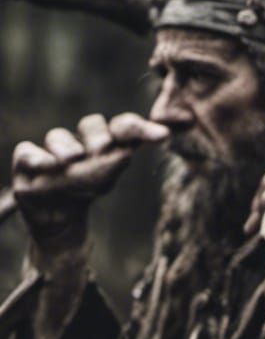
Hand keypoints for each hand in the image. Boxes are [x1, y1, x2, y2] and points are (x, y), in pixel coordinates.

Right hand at [12, 113, 167, 247]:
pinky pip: (28, 152)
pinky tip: (48, 165)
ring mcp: (52, 148)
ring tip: (73, 159)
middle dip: (100, 136)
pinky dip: (38, 158)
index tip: (163, 136)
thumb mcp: (107, 176)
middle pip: (91, 124)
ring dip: (67, 146)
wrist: (58, 214)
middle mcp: (79, 139)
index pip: (123, 126)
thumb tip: (141, 142)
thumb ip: (119, 159)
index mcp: (105, 139)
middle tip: (105, 149)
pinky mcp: (27, 159)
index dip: (141, 128)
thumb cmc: (86, 187)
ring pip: (59, 136)